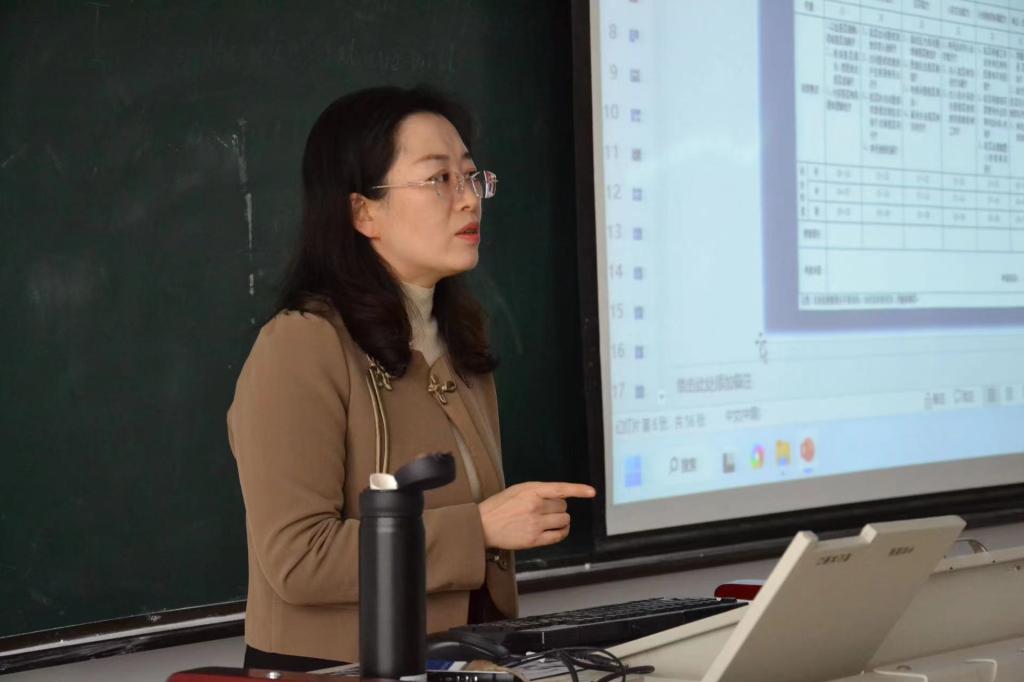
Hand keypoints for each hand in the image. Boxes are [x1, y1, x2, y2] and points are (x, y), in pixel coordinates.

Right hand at [478, 482, 595, 549]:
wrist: (482, 526)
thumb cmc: (499, 506)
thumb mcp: (518, 490)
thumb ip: (539, 491)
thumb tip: (560, 496)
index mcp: (530, 491)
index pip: (560, 489)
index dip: (578, 490)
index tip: (592, 492)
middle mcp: (534, 507)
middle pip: (563, 507)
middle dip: (558, 508)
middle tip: (546, 510)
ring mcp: (535, 524)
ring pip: (564, 521)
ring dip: (561, 520)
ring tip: (550, 520)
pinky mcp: (534, 540)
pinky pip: (558, 536)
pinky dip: (562, 532)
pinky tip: (558, 530)